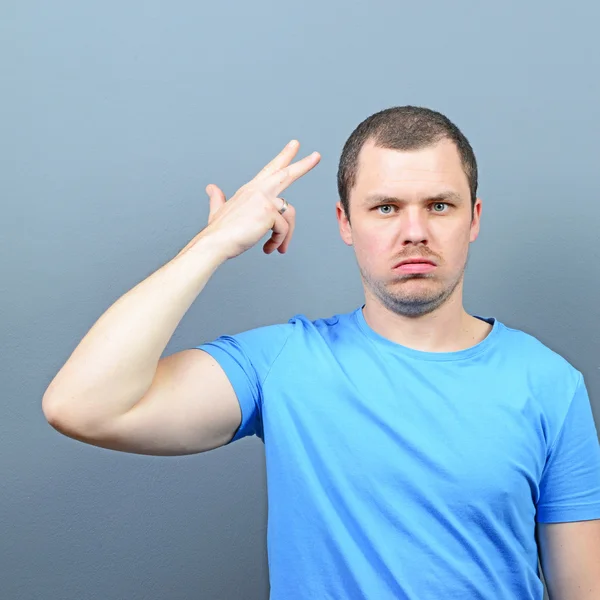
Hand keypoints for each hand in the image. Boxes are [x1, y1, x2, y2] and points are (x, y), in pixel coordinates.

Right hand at [201, 140, 319, 259]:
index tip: (295, 146)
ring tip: (277, 248)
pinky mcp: (268, 212)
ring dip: (286, 235)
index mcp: (250, 190)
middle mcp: (257, 190)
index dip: (284, 157)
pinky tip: (269, 248)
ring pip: (289, 214)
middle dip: (303, 165)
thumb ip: (217, 198)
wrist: (214, 243)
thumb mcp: (218, 211)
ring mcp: (263, 199)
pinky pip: (284, 229)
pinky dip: (278, 242)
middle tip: (317, 155)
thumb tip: (211, 188)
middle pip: (285, 174)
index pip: (270, 170)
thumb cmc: (219, 232)